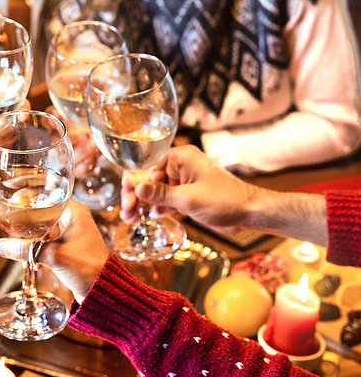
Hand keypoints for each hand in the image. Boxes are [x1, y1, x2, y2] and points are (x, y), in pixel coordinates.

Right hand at [0, 201, 108, 302]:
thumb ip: (24, 249)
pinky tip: (32, 262)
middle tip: (9, 225)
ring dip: (30, 240)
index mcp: (73, 211)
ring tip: (19, 248)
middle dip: (25, 223)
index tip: (11, 200)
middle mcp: (72, 218)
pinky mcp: (67, 248)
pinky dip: (37, 250)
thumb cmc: (87, 267)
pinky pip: (46, 243)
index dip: (27, 197)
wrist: (102, 291)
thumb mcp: (52, 255)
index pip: (45, 194)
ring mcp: (70, 233)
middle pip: (41, 213)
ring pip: (42, 229)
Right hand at [119, 145, 255, 233]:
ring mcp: (183, 180)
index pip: (147, 166)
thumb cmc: (225, 200)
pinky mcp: (187, 194)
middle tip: (127, 213)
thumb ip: (160, 194)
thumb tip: (136, 189)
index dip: (133, 183)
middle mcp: (180, 166)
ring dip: (143, 204)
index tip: (127, 200)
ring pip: (155, 190)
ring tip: (131, 219)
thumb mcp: (188, 199)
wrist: (250, 212)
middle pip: (148, 178)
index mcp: (181, 157)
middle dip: (136, 196)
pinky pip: (166, 198)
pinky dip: (156, 207)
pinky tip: (147, 217)